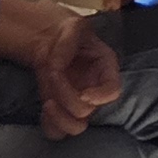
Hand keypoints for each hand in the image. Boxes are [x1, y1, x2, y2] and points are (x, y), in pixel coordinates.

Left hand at [33, 10, 120, 140]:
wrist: (52, 43)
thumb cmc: (68, 34)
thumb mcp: (74, 26)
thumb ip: (69, 39)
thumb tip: (58, 67)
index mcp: (106, 69)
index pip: (113, 91)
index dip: (100, 97)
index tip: (84, 94)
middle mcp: (95, 92)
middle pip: (88, 114)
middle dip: (68, 101)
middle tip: (54, 87)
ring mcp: (78, 104)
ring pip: (74, 129)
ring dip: (59, 119)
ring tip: (48, 103)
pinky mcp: (61, 110)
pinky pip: (57, 130)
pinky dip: (49, 124)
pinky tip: (45, 107)